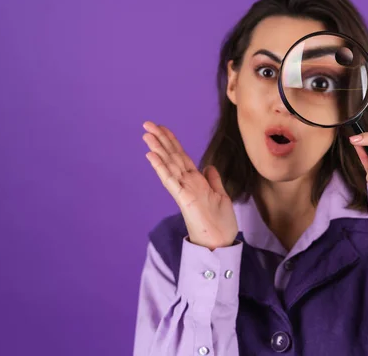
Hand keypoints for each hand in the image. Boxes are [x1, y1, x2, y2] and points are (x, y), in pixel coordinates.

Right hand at [142, 121, 237, 249]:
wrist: (221, 244)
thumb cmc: (221, 224)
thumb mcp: (221, 196)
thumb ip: (213, 180)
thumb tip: (208, 166)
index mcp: (196, 182)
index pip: (182, 157)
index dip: (173, 142)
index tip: (163, 128)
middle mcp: (188, 184)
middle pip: (172, 157)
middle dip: (161, 139)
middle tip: (147, 124)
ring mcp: (184, 191)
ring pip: (169, 165)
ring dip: (158, 149)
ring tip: (146, 134)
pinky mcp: (183, 199)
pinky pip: (170, 181)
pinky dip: (161, 167)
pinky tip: (151, 155)